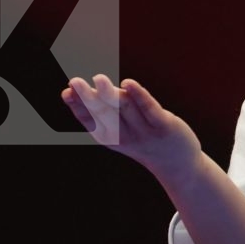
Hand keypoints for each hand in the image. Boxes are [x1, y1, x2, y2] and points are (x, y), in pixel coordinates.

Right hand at [62, 74, 202, 180]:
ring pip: (125, 109)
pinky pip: (149, 109)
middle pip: (105, 114)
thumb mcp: (124, 131)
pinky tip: (128, 83)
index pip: (91, 122)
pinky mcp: (164, 126)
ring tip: (99, 79)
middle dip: (89, 98)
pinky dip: (139, 95)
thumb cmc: (146, 140)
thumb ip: (109, 111)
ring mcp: (145, 132)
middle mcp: (126, 136)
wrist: (178, 164)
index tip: (66, 93)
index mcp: (112, 138)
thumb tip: (89, 88)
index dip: (78, 107)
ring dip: (111, 94)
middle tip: (74, 82)